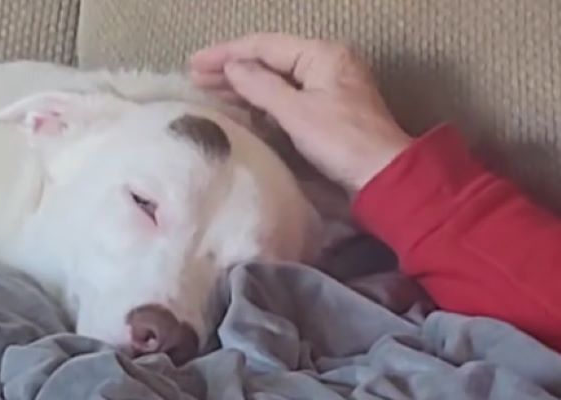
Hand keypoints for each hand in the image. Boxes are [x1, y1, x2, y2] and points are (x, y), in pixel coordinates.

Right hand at [189, 33, 412, 192]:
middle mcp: (326, 63)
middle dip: (232, 69)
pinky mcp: (328, 111)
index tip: (194, 63)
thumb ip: (261, 87)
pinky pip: (288, 98)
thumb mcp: (296, 112)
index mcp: (322, 54)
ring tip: (210, 91)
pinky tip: (242, 108)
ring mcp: (328, 87)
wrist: (381, 176)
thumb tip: (233, 67)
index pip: (265, 46)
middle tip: (195, 78)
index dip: (226, 53)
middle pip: (271, 60)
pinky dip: (263, 102)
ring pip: (278, 80)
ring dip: (245, 86)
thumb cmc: (341, 142)